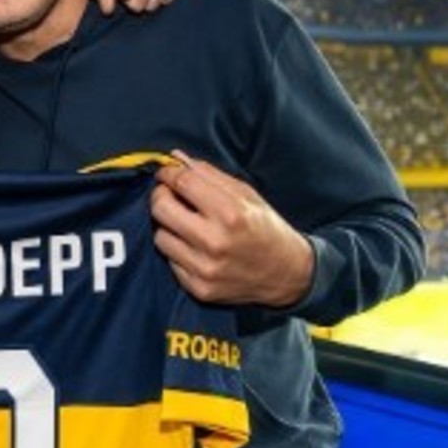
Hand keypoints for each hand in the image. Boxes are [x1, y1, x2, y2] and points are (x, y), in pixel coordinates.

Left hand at [150, 151, 312, 307]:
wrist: (287, 274)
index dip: (169, 173)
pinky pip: (171, 262)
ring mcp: (205, 268)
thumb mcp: (247, 195)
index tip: (167, 173)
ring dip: (168, 227)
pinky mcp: (199, 288)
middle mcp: (215, 242)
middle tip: (169, 195)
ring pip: (160, 237)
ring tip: (186, 225)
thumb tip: (177, 159)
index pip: (182, 183)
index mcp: (230, 213)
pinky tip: (195, 248)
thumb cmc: (265, 228)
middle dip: (161, 196)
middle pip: (160, 209)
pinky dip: (178, 251)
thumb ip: (211, 175)